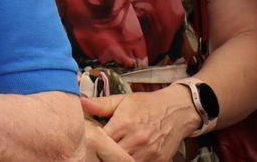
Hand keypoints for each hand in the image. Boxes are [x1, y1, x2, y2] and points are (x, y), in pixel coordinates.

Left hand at [81, 87, 198, 161]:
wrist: (177, 109)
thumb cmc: (146, 104)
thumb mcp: (122, 100)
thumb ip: (100, 104)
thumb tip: (79, 102)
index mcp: (124, 123)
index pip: (100, 140)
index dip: (93, 142)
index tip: (89, 140)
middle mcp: (137, 139)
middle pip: (111, 155)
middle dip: (103, 153)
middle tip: (98, 150)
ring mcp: (149, 152)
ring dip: (116, 159)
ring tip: (111, 154)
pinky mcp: (159, 160)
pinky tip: (125, 157)